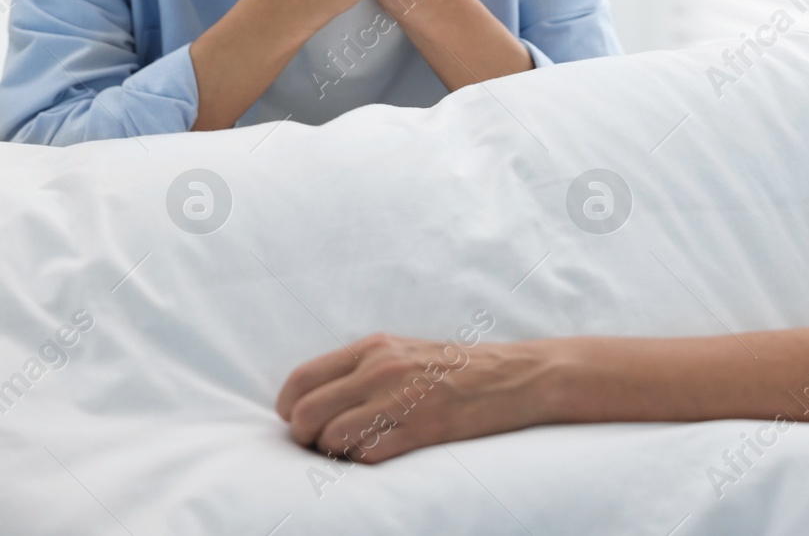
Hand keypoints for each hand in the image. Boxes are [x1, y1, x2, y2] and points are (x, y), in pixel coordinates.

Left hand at [276, 333, 544, 462]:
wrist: (518, 376)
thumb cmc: (460, 367)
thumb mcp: (406, 350)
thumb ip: (362, 367)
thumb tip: (316, 398)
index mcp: (375, 347)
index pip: (301, 379)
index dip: (290, 409)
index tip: (302, 421)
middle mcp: (382, 369)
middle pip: (306, 413)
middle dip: (305, 437)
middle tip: (323, 443)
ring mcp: (402, 399)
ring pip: (331, 438)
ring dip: (336, 452)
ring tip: (356, 448)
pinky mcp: (423, 429)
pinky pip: (368, 456)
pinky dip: (366, 461)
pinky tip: (385, 451)